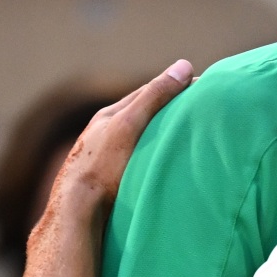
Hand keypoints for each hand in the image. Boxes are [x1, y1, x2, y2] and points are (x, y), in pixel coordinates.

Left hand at [48, 59, 195, 213]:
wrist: (76, 210)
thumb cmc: (102, 165)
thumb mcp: (130, 124)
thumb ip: (155, 96)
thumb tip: (185, 66)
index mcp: (108, 117)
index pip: (146, 93)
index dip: (173, 87)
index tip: (200, 87)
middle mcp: (105, 135)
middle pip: (142, 117)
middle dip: (168, 112)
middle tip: (200, 112)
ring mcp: (107, 159)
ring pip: (140, 141)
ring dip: (161, 138)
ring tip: (187, 140)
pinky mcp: (110, 182)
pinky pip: (138, 163)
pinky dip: (154, 159)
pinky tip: (164, 167)